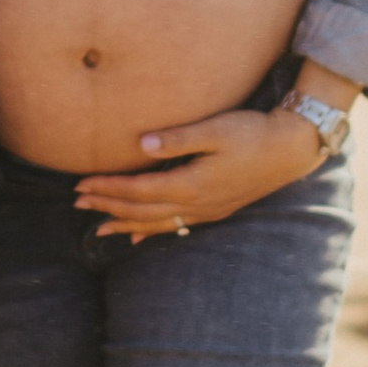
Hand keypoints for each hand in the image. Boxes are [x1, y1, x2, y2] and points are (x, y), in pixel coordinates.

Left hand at [73, 102, 333, 243]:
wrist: (290, 149)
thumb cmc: (252, 132)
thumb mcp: (215, 129)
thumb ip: (177, 139)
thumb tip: (142, 144)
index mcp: (191, 184)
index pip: (138, 190)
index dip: (108, 188)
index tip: (81, 185)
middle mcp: (196, 204)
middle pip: (141, 210)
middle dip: (108, 207)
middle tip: (77, 204)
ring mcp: (206, 211)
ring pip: (156, 223)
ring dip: (125, 223)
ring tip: (98, 228)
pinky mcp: (215, 209)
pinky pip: (174, 226)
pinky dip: (150, 231)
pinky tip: (136, 236)